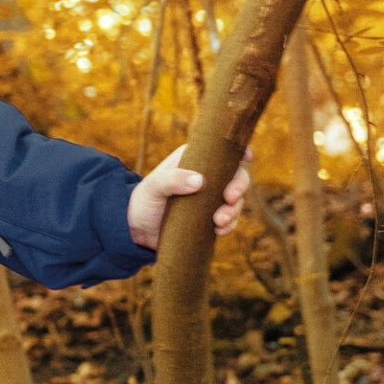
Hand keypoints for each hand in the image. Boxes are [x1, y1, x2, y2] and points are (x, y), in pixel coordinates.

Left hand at [128, 147, 251, 249]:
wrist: (135, 230)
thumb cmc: (142, 201)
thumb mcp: (154, 187)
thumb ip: (173, 180)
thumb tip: (200, 181)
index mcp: (195, 160)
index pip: (222, 152)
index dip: (239, 152)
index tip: (249, 158)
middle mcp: (207, 178)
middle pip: (236, 177)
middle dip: (239, 188)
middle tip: (229, 200)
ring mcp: (209, 200)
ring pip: (235, 201)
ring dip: (234, 211)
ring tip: (219, 222)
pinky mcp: (209, 219)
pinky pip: (228, 220)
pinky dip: (229, 225)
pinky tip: (220, 231)